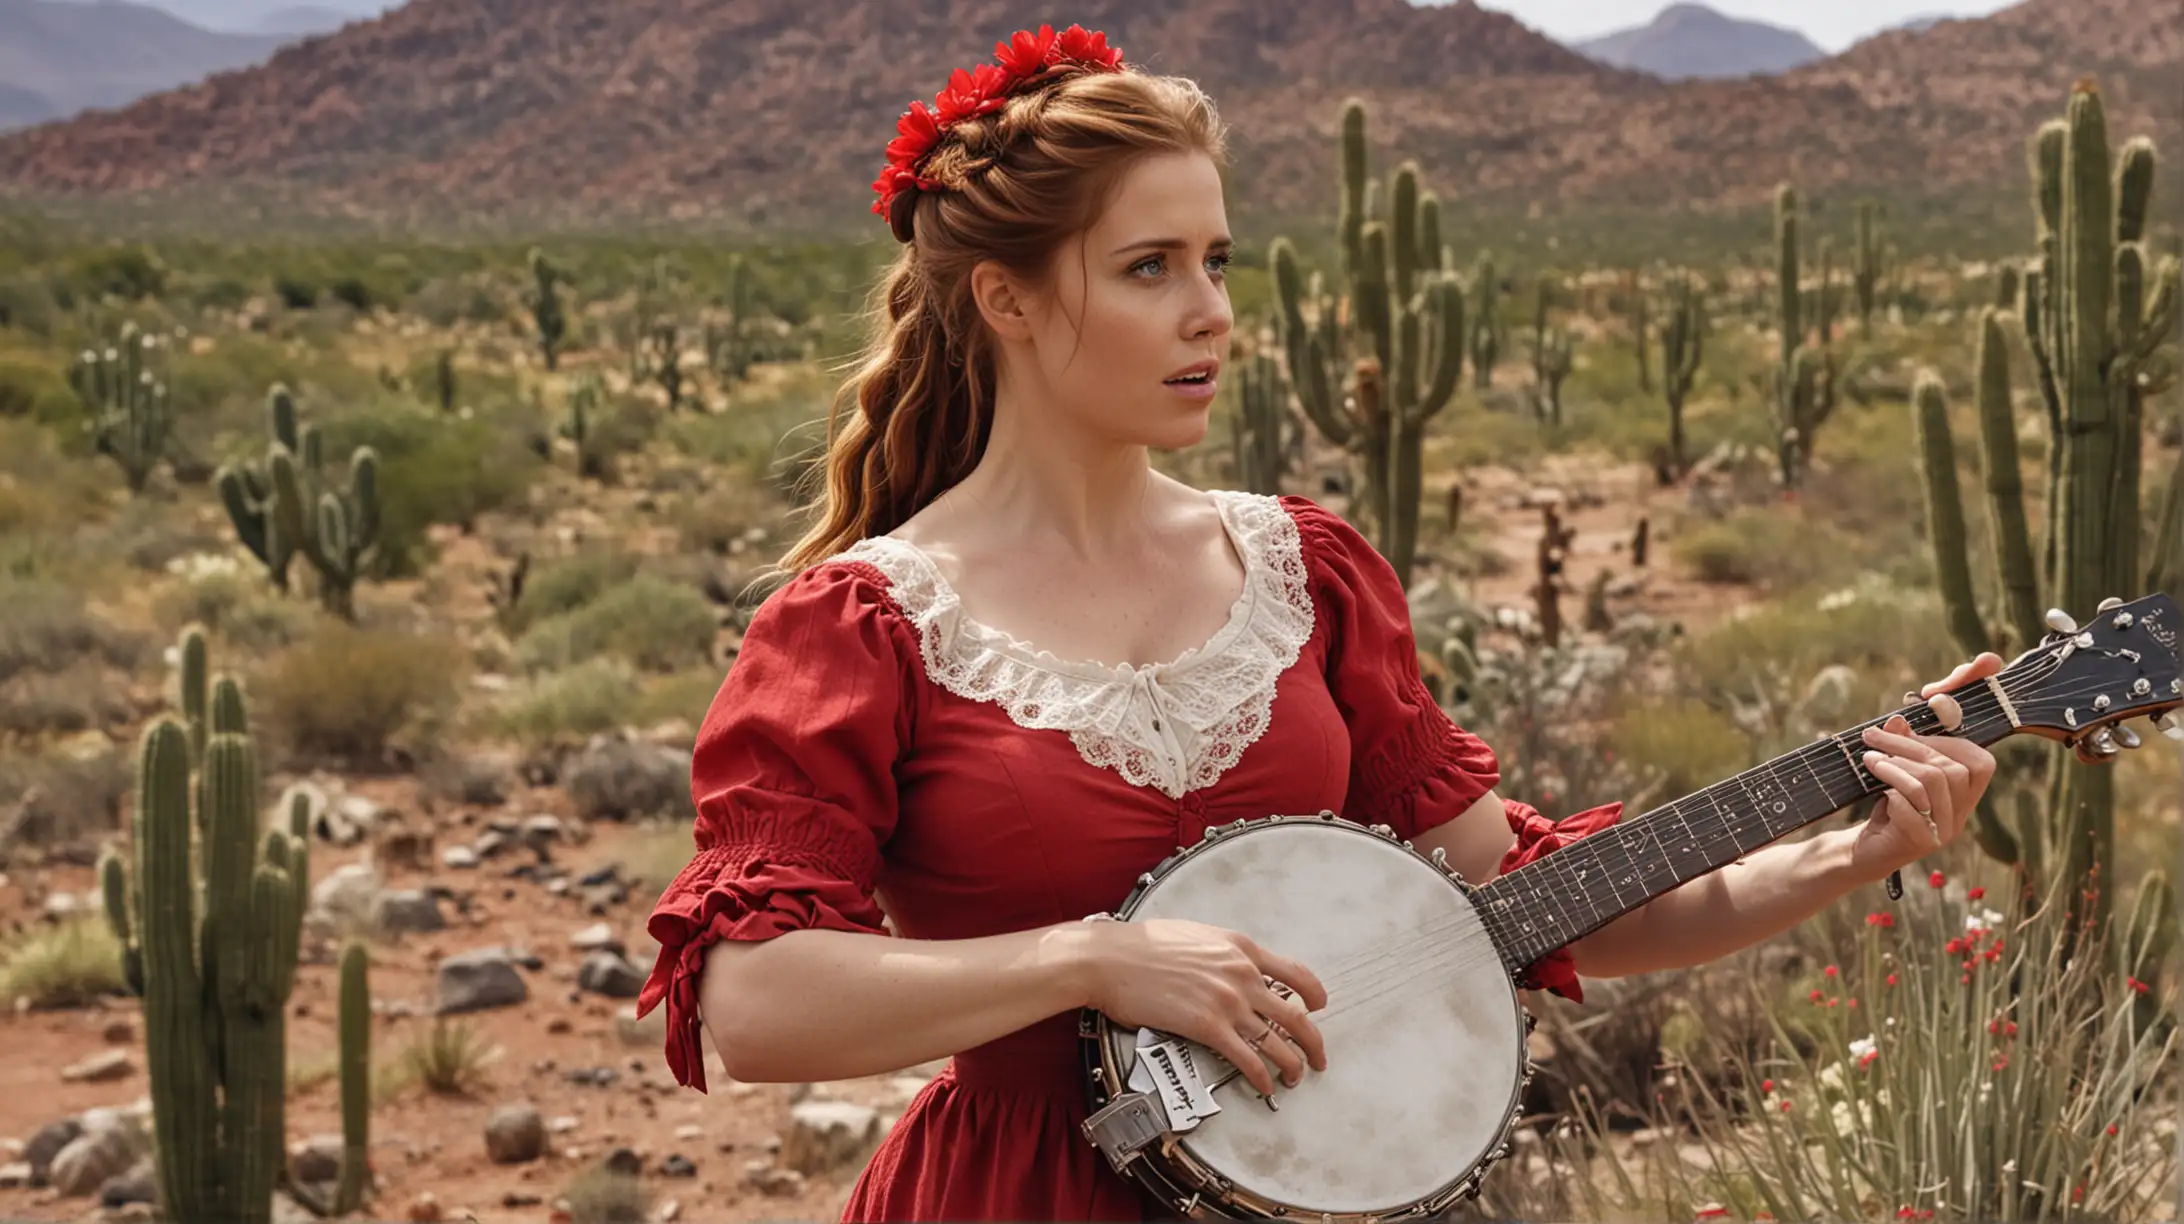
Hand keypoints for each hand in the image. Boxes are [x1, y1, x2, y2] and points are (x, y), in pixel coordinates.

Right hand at [1081, 918, 1328, 1099]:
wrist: (1111, 959)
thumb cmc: (1142, 946)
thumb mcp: (1196, 935)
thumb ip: (1223, 952)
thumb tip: (1232, 967)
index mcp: (1240, 949)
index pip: (1295, 973)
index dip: (1315, 994)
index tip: (1319, 1006)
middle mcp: (1241, 975)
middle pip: (1295, 1015)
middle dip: (1313, 1041)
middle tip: (1318, 1056)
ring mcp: (1227, 1002)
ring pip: (1276, 1041)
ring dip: (1292, 1065)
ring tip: (1295, 1077)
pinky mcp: (1208, 1027)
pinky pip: (1247, 1059)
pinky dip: (1262, 1076)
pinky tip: (1266, 1085)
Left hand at [1848, 652, 2002, 882]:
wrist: (1866, 850)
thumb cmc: (1887, 807)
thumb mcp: (1896, 772)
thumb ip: (1902, 746)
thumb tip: (1899, 719)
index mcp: (1963, 796)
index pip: (1981, 763)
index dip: (1948, 741)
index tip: (1909, 731)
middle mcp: (1960, 815)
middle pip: (1951, 769)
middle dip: (1909, 746)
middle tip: (1873, 737)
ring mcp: (1943, 831)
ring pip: (1931, 783)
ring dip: (1896, 765)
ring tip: (1869, 759)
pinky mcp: (1920, 843)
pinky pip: (1912, 808)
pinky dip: (1892, 792)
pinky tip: (1878, 790)